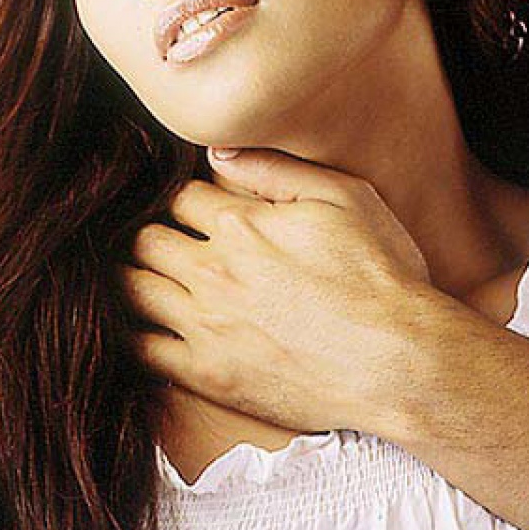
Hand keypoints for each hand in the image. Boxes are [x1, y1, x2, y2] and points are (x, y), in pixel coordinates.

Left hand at [120, 147, 438, 434]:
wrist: (400, 364)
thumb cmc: (382, 277)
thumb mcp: (345, 198)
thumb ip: (276, 170)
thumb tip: (218, 153)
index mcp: (240, 225)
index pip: (180, 196)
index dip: (183, 198)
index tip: (190, 209)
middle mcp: (213, 273)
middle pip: (145, 239)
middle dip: (148, 233)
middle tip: (158, 241)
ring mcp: (206, 326)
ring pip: (131, 290)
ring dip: (130, 277)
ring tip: (141, 276)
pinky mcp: (207, 375)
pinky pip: (141, 351)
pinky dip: (128, 334)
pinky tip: (139, 326)